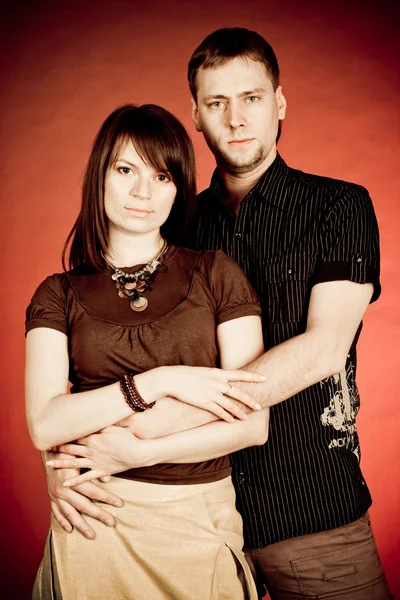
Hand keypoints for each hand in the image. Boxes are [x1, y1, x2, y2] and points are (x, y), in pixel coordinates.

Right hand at [43, 450, 122, 538]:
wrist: (47, 450)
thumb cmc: (68, 450)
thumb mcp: (80, 455)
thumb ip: (93, 466)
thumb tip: (108, 478)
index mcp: (71, 478)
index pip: (93, 491)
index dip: (107, 498)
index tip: (120, 504)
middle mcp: (63, 489)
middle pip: (84, 505)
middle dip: (99, 514)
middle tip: (112, 522)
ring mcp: (56, 495)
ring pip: (70, 513)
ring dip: (81, 525)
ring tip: (91, 535)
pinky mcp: (51, 497)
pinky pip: (57, 512)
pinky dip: (62, 521)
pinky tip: (70, 530)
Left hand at [47, 426, 148, 486]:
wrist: (138, 453)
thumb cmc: (127, 437)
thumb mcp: (113, 426)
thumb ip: (101, 423)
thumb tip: (92, 416)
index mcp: (93, 438)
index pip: (75, 435)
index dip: (64, 433)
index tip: (53, 431)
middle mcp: (90, 450)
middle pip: (70, 448)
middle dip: (57, 448)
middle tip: (45, 447)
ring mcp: (95, 462)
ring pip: (73, 463)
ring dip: (60, 463)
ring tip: (48, 463)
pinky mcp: (101, 471)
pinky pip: (85, 477)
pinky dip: (74, 480)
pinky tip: (65, 483)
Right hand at [136, 366, 264, 421]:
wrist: (171, 378)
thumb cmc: (185, 374)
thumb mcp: (203, 372)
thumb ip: (214, 377)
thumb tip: (221, 380)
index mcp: (217, 373)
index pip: (240, 374)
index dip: (253, 377)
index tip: (264, 378)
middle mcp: (217, 382)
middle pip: (238, 392)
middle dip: (250, 400)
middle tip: (260, 406)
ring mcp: (211, 393)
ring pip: (230, 404)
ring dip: (239, 412)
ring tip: (246, 418)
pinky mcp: (204, 402)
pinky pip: (219, 411)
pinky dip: (227, 417)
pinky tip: (232, 421)